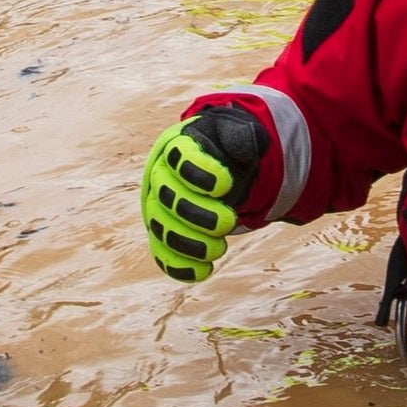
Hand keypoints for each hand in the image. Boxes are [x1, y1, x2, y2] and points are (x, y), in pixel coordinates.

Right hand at [142, 109, 264, 282]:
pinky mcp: (164, 233)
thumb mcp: (239, 134)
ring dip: (187, 243)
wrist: (221, 166)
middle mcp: (161, 175)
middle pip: (166, 197)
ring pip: (160, 227)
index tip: (225, 183)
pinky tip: (202, 272)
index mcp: (179, 145)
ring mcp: (159, 206)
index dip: (197, 170)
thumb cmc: (226, 147)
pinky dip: (178, 265)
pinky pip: (162, 252)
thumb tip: (247, 143)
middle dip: (195, 213)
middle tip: (228, 222)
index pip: (179, 156)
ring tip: (218, 249)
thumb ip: (243, 137)